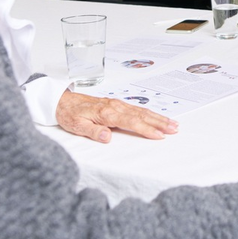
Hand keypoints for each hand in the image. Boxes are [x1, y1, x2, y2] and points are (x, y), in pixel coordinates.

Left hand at [55, 91, 178, 142]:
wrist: (62, 101)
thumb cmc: (69, 114)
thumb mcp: (76, 126)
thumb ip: (93, 132)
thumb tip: (108, 137)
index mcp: (107, 113)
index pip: (132, 122)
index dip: (147, 129)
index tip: (159, 136)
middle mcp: (115, 107)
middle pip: (142, 115)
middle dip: (160, 122)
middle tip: (175, 128)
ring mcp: (117, 104)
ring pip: (142, 111)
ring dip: (158, 117)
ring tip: (173, 123)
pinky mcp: (117, 104)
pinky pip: (137, 109)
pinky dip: (150, 113)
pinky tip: (157, 117)